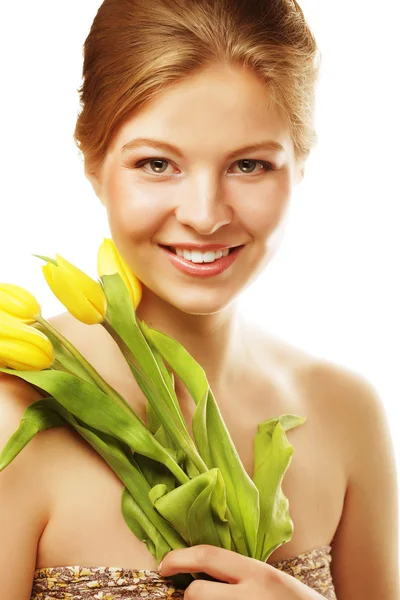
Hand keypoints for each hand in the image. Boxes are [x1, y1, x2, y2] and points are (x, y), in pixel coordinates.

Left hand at [158, 544, 325, 598]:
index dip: (178, 557)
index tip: (163, 564)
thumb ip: (241, 575)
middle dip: (191, 596)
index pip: (208, 556)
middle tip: (198, 597)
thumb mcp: (272, 581)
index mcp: (259, 575)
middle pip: (196, 594)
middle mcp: (251, 598)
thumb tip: (199, 573)